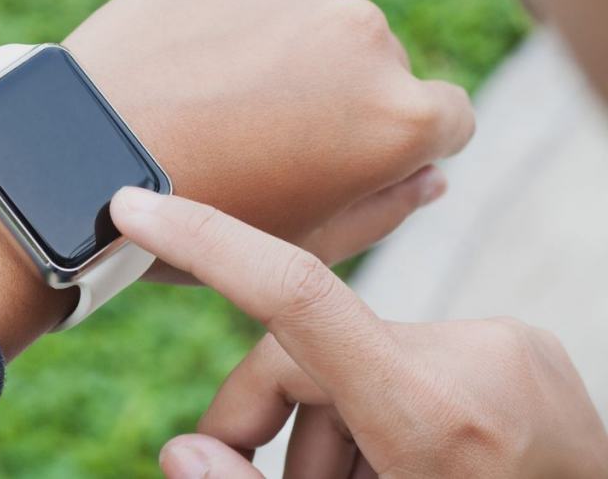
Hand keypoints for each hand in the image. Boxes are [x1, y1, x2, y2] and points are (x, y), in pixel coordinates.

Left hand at [0, 0, 473, 358]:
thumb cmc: (190, 222)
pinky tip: (177, 64)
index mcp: (397, 117)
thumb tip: (431, 172)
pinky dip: (223, 19)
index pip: (448, 116)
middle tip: (256, 136)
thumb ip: (384, 209)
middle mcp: (363, 36)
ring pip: (307, 21)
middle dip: (335, 93)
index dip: (400, 142)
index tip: (346, 152)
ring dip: (278, 52)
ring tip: (205, 103)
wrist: (72, 164)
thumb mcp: (296, 247)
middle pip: (375, 62)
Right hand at [111, 188, 607, 477]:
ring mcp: (510, 348)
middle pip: (307, 349)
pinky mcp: (524, 349)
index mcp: (437, 419)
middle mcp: (479, 361)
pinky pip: (409, 361)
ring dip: (326, 429)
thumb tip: (179, 453)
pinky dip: (379, 414)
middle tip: (233, 473)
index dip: (206, 242)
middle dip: (262, 416)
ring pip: (356, 358)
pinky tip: (396, 469)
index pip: (296, 295)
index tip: (135, 207)